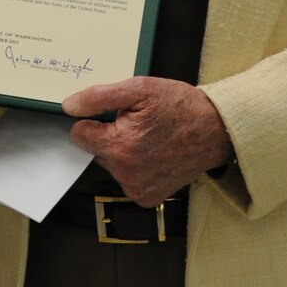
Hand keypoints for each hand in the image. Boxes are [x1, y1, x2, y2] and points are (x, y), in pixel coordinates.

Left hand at [62, 77, 229, 207]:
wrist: (217, 131)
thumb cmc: (182, 107)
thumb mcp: (140, 89)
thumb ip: (99, 97)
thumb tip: (70, 106)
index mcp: (120, 147)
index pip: (78, 134)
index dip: (92, 120)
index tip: (111, 115)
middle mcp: (126, 173)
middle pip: (94, 150)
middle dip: (109, 135)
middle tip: (137, 124)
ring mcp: (137, 188)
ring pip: (110, 165)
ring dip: (123, 151)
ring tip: (149, 137)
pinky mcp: (147, 197)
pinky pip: (126, 179)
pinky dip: (135, 166)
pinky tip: (154, 153)